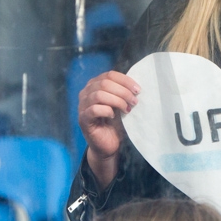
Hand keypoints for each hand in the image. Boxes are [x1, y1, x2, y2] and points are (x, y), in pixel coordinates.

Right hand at [78, 71, 140, 188]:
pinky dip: (106, 111)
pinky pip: (94, 109)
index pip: (109, 75)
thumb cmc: (115, 123)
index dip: (125, 80)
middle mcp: (86, 93)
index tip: (138, 90)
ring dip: (117, 101)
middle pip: (104, 83)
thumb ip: (123, 92)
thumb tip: (136, 85)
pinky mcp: (83, 119)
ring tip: (127, 109)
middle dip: (123, 91)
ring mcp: (82, 106)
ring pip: (99, 95)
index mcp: (95, 85)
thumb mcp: (121, 104)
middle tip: (134, 101)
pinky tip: (113, 116)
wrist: (108, 145)